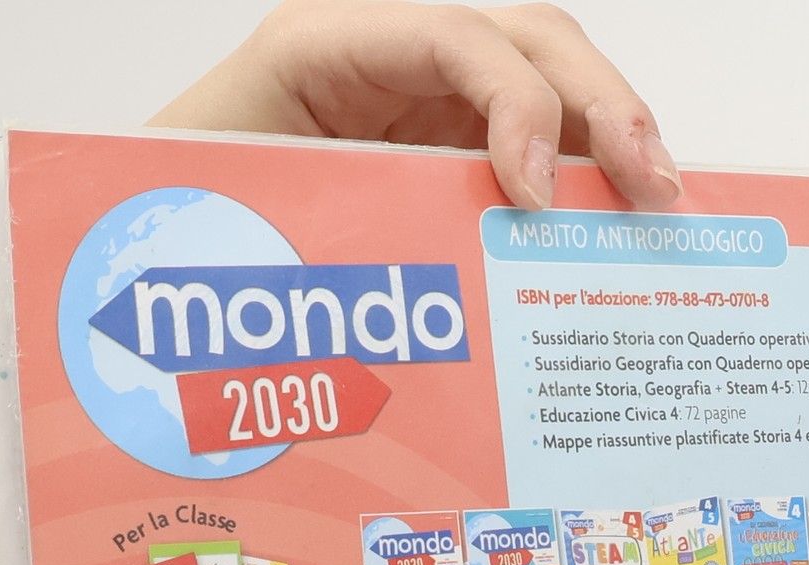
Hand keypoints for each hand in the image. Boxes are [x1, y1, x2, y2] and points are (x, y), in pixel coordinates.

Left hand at [152, 0, 680, 212]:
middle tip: (652, 187)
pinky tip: (622, 233)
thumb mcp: (225, 210)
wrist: (148, 259)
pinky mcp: (452, 156)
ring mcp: (427, 106)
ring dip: (612, 140)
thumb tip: (381, 286)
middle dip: (600, 107)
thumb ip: (299, 216)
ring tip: (660, 206)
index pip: (451, 35)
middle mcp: (387, 62)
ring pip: (549, 89)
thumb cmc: (176, 227)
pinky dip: (587, 187)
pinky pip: (539, 153)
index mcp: (321, 49)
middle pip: (526, 40)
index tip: (535, 192)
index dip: (513, 100)